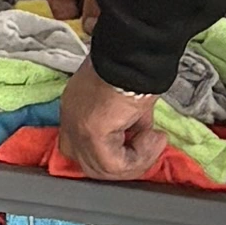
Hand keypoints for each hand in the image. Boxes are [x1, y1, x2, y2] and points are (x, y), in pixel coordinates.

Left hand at [55, 61, 174, 186]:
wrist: (139, 55)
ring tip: (155, 140)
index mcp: (75, 108)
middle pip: (90, 165)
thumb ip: (131, 123)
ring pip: (103, 169)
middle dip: (125, 164)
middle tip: (151, 146)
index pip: (81, 148)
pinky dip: (139, 157)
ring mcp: (77, 127)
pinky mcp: (91, 133)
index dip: (112, 154)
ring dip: (137, 161)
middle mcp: (70, 119)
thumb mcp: (132, 103)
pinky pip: (115, 164)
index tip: (139, 143)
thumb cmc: (137, 70)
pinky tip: (154, 138)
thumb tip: (142, 136)